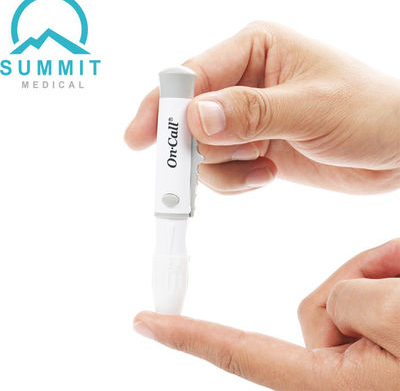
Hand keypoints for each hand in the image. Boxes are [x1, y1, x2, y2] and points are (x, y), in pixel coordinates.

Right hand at [125, 21, 399, 193]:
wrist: (396, 150)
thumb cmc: (369, 112)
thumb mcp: (311, 108)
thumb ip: (252, 113)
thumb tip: (195, 117)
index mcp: (254, 50)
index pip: (192, 75)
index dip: (163, 106)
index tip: (142, 138)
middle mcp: (243, 81)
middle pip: (189, 115)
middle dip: (194, 147)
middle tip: (203, 170)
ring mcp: (245, 118)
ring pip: (203, 149)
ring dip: (224, 167)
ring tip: (262, 167)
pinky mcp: (251, 147)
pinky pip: (222, 169)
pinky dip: (237, 180)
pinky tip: (268, 174)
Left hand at [134, 239, 399, 390]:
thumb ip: (349, 303)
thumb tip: (330, 305)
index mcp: (333, 382)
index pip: (241, 352)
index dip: (189, 337)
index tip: (144, 324)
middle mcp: (340, 369)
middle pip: (318, 303)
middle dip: (358, 283)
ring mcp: (361, 352)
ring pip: (346, 289)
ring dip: (383, 276)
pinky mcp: (377, 332)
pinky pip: (369, 286)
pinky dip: (391, 273)